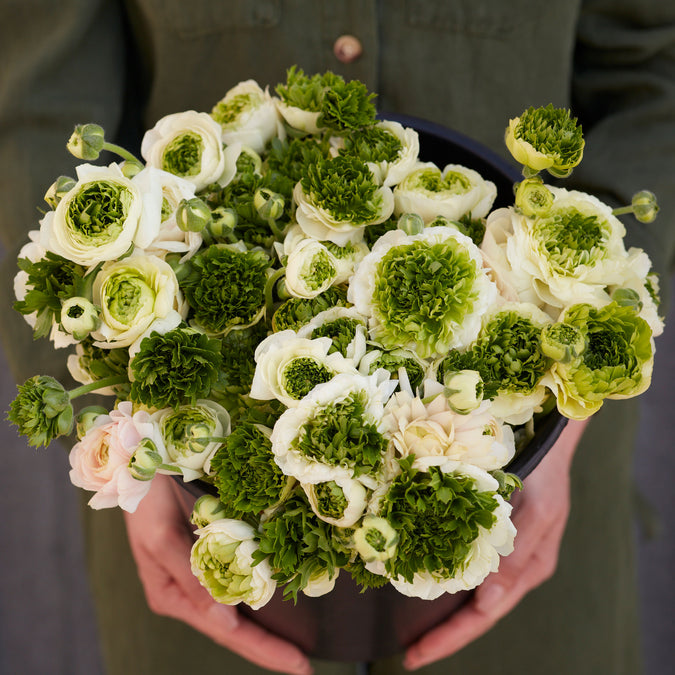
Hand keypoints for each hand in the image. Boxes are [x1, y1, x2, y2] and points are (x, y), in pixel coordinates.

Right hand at [123, 474, 312, 674]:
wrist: (139, 459)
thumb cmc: (146, 497)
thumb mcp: (162, 538)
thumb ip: (191, 578)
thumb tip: (224, 620)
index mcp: (172, 594)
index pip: (226, 631)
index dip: (264, 648)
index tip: (298, 664)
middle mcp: (187, 590)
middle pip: (234, 626)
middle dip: (269, 647)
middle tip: (305, 666)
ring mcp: (199, 572)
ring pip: (239, 606)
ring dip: (267, 626)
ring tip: (298, 644)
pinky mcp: (209, 549)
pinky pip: (239, 578)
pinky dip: (260, 591)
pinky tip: (280, 600)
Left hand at [404, 419, 587, 669]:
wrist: (548, 438)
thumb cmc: (546, 473)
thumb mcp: (538, 513)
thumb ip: (516, 559)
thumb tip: (488, 604)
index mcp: (528, 569)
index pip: (484, 615)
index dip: (451, 637)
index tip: (417, 655)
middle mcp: (513, 567)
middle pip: (475, 612)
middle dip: (443, 635)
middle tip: (407, 654)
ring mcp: (503, 552)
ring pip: (469, 593)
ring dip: (442, 613)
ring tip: (410, 631)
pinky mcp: (490, 533)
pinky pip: (465, 564)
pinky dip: (444, 579)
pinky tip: (423, 582)